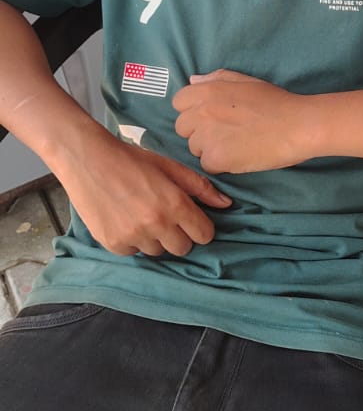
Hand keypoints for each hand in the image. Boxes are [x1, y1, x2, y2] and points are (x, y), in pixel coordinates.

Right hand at [56, 129, 231, 255]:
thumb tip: (226, 204)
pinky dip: (132, 240)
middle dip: (179, 234)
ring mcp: (134, 236)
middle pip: (183, 248)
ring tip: (140, 213)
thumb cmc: (131, 159)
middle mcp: (156, 224)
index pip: (204, 235)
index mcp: (174, 204)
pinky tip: (124, 218)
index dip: (200, 227)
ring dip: (155, 237)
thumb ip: (200, 187)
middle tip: (165, 216)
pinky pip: (134, 251)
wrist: (87, 158)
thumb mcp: (169, 167)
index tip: (190, 218)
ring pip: (158, 251)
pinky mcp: (114, 244)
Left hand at [173, 70, 313, 174]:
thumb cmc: (276, 102)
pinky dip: (220, 164)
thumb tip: (193, 80)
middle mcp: (202, 112)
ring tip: (236, 144)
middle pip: (182, 127)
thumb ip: (216, 79)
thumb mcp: (245, 81)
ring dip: (210, 149)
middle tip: (225, 133)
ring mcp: (207, 136)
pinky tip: (239, 156)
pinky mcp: (217, 158)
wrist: (298, 125)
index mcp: (207, 91)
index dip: (193, 110)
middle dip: (198, 131)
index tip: (211, 116)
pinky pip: (207, 165)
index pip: (179, 102)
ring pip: (194, 148)